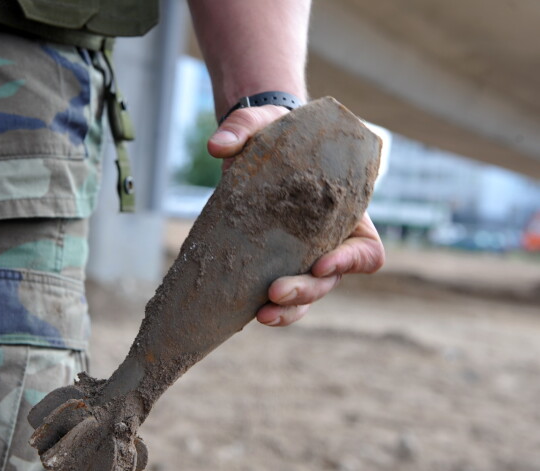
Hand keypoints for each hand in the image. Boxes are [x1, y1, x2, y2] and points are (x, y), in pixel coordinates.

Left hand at [208, 106, 384, 326]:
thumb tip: (217, 146)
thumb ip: (243, 127)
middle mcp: (328, 241)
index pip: (367, 250)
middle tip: (276, 292)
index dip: (351, 261)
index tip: (321, 261)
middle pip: (331, 280)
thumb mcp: (263, 122)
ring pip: (307, 296)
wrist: (255, 147)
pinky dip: (269, 308)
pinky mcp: (272, 263)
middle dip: (307, 291)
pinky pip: (279, 297)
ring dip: (289, 310)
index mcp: (344, 212)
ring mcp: (300, 256)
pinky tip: (246, 312)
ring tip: (261, 314)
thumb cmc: (274, 134)